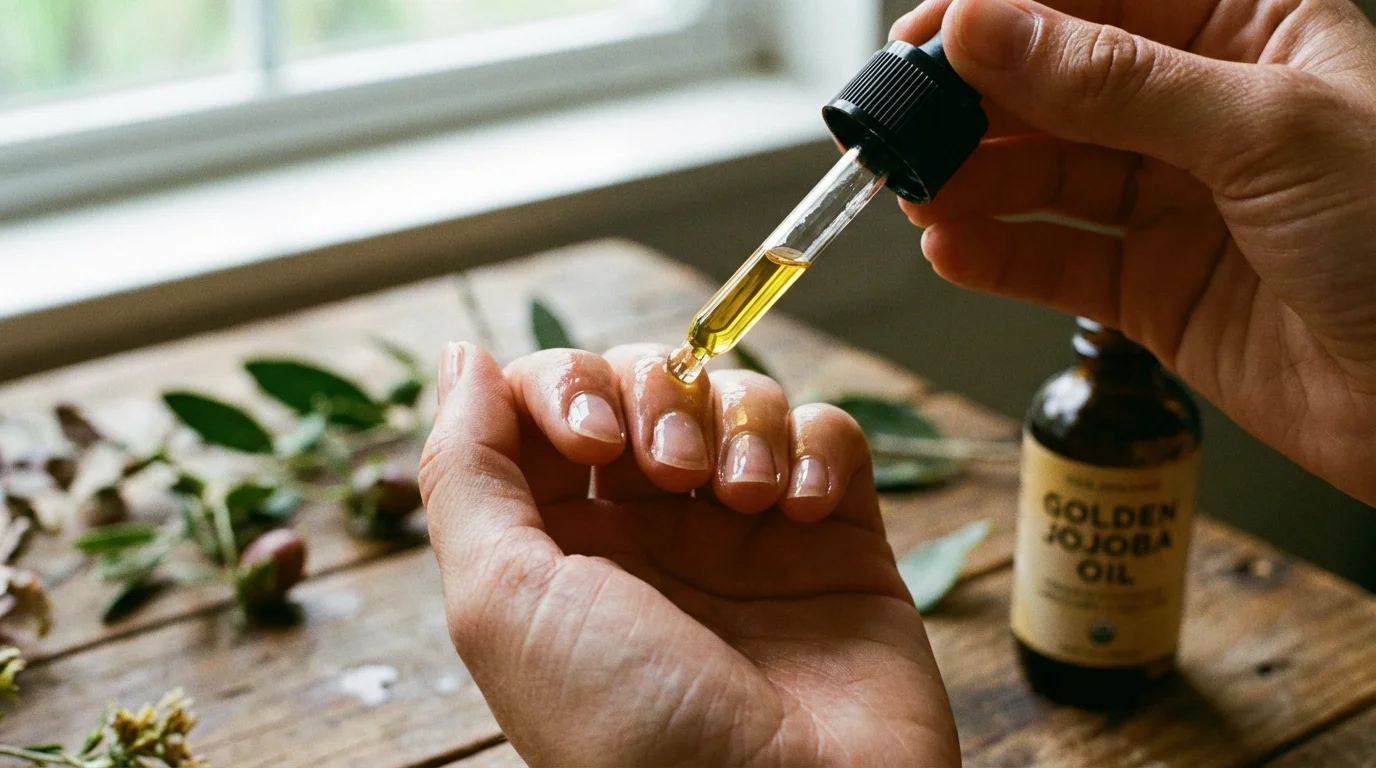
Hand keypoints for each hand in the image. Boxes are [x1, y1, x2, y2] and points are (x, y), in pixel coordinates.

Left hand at [419, 343, 959, 766]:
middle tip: (667, 470)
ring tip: (745, 498)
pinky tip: (804, 510)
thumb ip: (465, 471)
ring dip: (738, 419)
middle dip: (655, 394)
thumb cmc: (629, 729)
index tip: (591, 441)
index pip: (549, 401)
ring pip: (737, 395)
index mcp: (559, 545)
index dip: (567, 385)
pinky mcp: (836, 538)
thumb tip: (462, 359)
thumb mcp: (502, 602)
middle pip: (644, 381)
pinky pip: (829, 436)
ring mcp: (746, 532)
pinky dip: (817, 447)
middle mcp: (649, 531)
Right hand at [893, 0, 1375, 503]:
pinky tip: (950, 246)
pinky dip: (996, 255)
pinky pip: (1056, 260)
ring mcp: (1176, 201)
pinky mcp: (1154, 287)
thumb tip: (988, 27)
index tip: (928, 33)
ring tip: (910, 189)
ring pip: (1044, 172)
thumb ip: (1112, 82)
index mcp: (1250, 30)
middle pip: (1057, 84)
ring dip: (970, 179)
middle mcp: (1204, 110)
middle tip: (899, 122)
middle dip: (973, 101)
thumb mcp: (1260, 132)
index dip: (1006, 8)